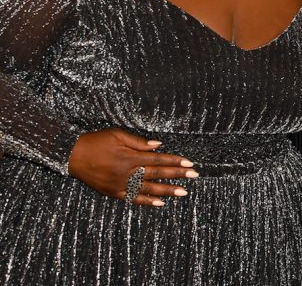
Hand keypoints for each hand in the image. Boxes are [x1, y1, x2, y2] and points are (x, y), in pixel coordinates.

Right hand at [68, 128, 198, 206]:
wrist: (72, 156)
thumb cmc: (96, 141)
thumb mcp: (117, 134)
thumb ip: (139, 142)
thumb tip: (158, 145)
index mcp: (130, 157)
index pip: (158, 160)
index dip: (175, 162)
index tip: (189, 163)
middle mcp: (128, 172)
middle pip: (157, 174)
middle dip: (177, 175)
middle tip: (194, 177)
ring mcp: (121, 184)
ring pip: (148, 189)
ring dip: (167, 191)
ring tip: (183, 192)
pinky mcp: (113, 192)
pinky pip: (133, 199)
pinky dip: (147, 201)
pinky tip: (160, 203)